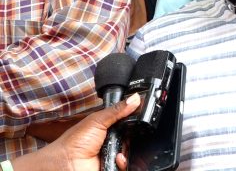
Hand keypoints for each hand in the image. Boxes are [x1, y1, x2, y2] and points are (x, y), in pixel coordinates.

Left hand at [12, 93, 139, 170]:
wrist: (67, 163)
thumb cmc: (75, 142)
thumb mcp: (98, 120)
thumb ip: (117, 109)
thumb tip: (135, 98)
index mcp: (110, 127)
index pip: (129, 122)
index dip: (135, 120)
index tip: (141, 115)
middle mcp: (113, 141)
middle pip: (133, 137)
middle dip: (132, 136)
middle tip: (123, 135)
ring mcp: (114, 154)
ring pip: (131, 151)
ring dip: (126, 150)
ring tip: (118, 150)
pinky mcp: (114, 166)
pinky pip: (127, 164)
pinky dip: (124, 162)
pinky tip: (116, 158)